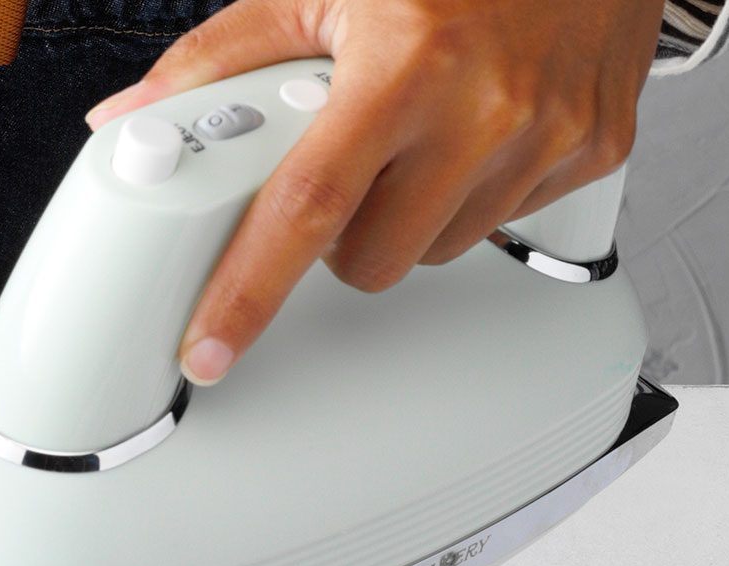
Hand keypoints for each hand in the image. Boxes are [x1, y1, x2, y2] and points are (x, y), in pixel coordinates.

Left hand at [86, 0, 666, 383]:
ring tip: (418, 136)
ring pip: (434, 252)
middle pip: (370, 259)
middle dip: (338, 239)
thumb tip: (130, 117)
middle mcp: (485, 106)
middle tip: (347, 168)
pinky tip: (477, 128)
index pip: (306, 207)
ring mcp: (549, 133)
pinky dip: (474, 193)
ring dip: (407, 217)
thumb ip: (220, 54)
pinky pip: (504, 223)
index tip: (207, 348)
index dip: (248, 290)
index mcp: (406, 64)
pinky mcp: (597, 148)